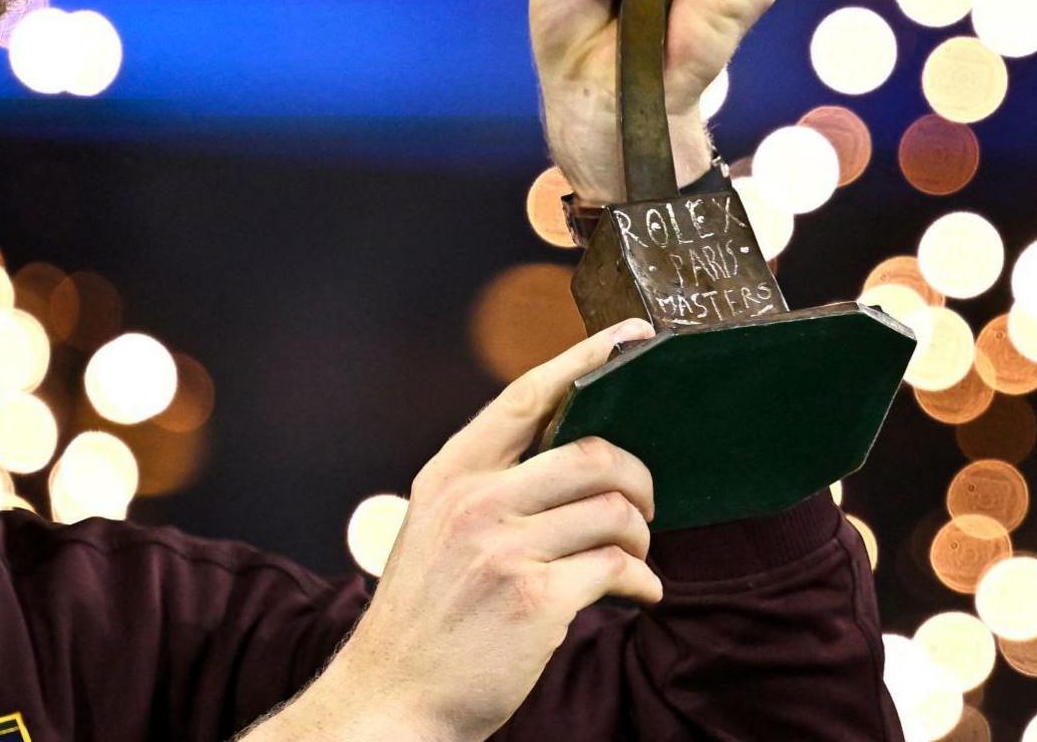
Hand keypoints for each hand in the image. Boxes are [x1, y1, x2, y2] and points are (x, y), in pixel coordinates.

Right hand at [303, 320, 662, 741]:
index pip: (526, 398)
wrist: (393, 698)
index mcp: (449, 475)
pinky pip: (619, 569)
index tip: (630, 337)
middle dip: (637, 479)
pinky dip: (643, 582)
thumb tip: (575, 456)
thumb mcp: (437, 531)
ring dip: (640, 537)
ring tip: (634, 559)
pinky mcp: (535, 600)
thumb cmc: (426, 618)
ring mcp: (503, 549)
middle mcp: (474, 502)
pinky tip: (640, 594)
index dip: (583, 360)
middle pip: (592, 452)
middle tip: (643, 506)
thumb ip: (490, 489)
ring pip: (614, 512)